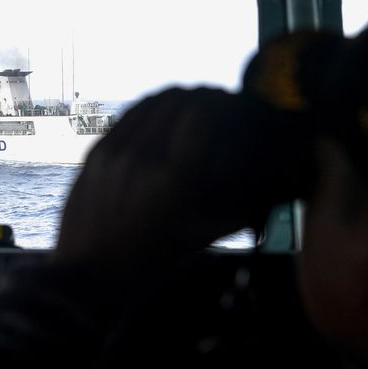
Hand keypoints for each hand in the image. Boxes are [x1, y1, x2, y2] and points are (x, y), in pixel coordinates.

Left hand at [55, 87, 313, 272]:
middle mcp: (143, 154)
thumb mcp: (203, 237)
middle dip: (204, 95)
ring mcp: (115, 149)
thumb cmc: (152, 260)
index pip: (202, 112)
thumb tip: (278, 188)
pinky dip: (151, 107)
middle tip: (217, 103)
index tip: (234, 105)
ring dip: (177, 96)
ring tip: (192, 103)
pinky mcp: (96, 151)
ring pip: (152, 101)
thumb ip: (243, 210)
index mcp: (173, 176)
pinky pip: (128, 115)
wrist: (88, 273)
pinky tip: (161, 114)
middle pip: (179, 100)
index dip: (222, 101)